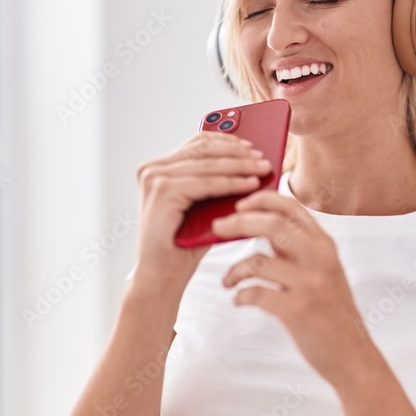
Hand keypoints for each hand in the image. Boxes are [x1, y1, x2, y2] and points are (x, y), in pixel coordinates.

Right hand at [132, 132, 272, 286]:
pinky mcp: (163, 192)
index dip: (227, 140)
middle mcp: (152, 169)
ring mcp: (155, 179)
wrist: (162, 276)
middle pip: (203, 149)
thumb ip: (216, 182)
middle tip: (262, 156)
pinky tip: (250, 184)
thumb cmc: (184, 243)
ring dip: (240, 165)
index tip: (252, 144)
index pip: (197, 143)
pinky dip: (231, 183)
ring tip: (262, 168)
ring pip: (208, 164)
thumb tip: (252, 161)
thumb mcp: (202, 206)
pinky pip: (206, 183)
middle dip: (237, 151)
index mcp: (158, 168)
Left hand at [211, 190, 372, 386]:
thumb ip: (294, 248)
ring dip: (234, 270)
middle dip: (237, 223)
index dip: (261, 199)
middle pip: (272, 225)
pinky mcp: (297, 311)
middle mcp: (320, 258)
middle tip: (217, 229)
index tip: (239, 205)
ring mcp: (309, 284)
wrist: (352, 354)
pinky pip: (256, 294)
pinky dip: (241, 296)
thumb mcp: (320, 269)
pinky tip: (238, 300)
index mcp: (324, 244)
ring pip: (258, 261)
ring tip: (228, 280)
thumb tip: (258, 223)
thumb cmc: (330, 310)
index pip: (291, 206)